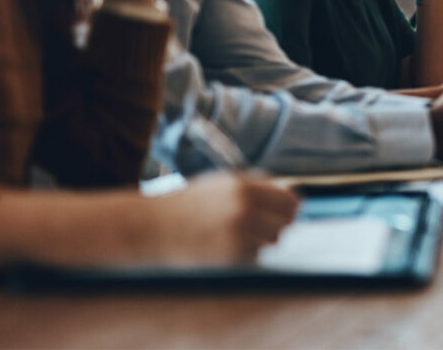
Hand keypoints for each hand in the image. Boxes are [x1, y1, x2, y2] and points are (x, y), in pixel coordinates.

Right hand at [143, 173, 298, 266]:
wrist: (151, 228)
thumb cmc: (187, 204)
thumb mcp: (221, 184)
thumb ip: (257, 186)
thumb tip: (291, 191)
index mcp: (244, 187)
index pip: (290, 200)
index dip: (290, 206)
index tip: (285, 211)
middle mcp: (244, 209)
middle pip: (286, 222)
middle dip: (277, 223)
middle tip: (261, 224)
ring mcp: (238, 235)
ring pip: (272, 241)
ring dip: (261, 240)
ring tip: (235, 234)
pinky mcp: (231, 258)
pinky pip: (255, 257)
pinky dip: (246, 254)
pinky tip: (224, 246)